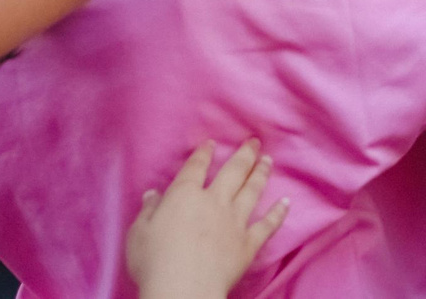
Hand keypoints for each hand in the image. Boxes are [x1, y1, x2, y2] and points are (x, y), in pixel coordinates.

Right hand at [124, 140, 288, 298]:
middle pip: (233, 172)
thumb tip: (153, 194)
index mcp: (185, 196)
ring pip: (252, 191)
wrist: (184, 289)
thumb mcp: (139, 234)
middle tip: (255, 141)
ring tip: (268, 160)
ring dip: (261, 174)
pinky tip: (286, 203)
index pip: (196, 168)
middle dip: (245, 154)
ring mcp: (234, 222)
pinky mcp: (248, 244)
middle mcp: (214, 203)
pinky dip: (278, 213)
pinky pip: (267, 225)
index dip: (203, 154)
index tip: (211, 143)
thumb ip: (148, 211)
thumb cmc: (155, 262)